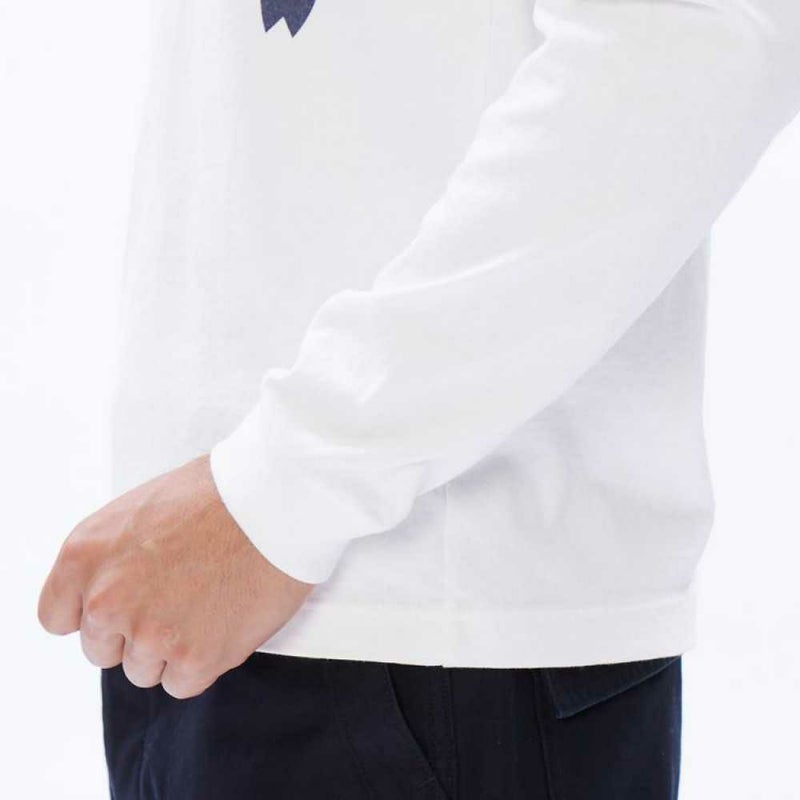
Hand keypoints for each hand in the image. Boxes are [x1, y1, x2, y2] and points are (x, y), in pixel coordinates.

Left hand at [37, 454, 314, 697]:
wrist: (278, 498)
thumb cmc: (221, 492)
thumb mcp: (142, 509)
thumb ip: (115, 556)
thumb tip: (117, 586)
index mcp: (86, 555)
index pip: (58, 617)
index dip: (95, 613)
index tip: (124, 605)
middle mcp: (107, 600)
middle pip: (103, 649)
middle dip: (137, 631)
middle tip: (180, 598)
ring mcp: (150, 633)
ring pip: (144, 669)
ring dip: (173, 647)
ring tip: (210, 604)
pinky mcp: (195, 658)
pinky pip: (182, 683)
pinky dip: (204, 661)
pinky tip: (225, 622)